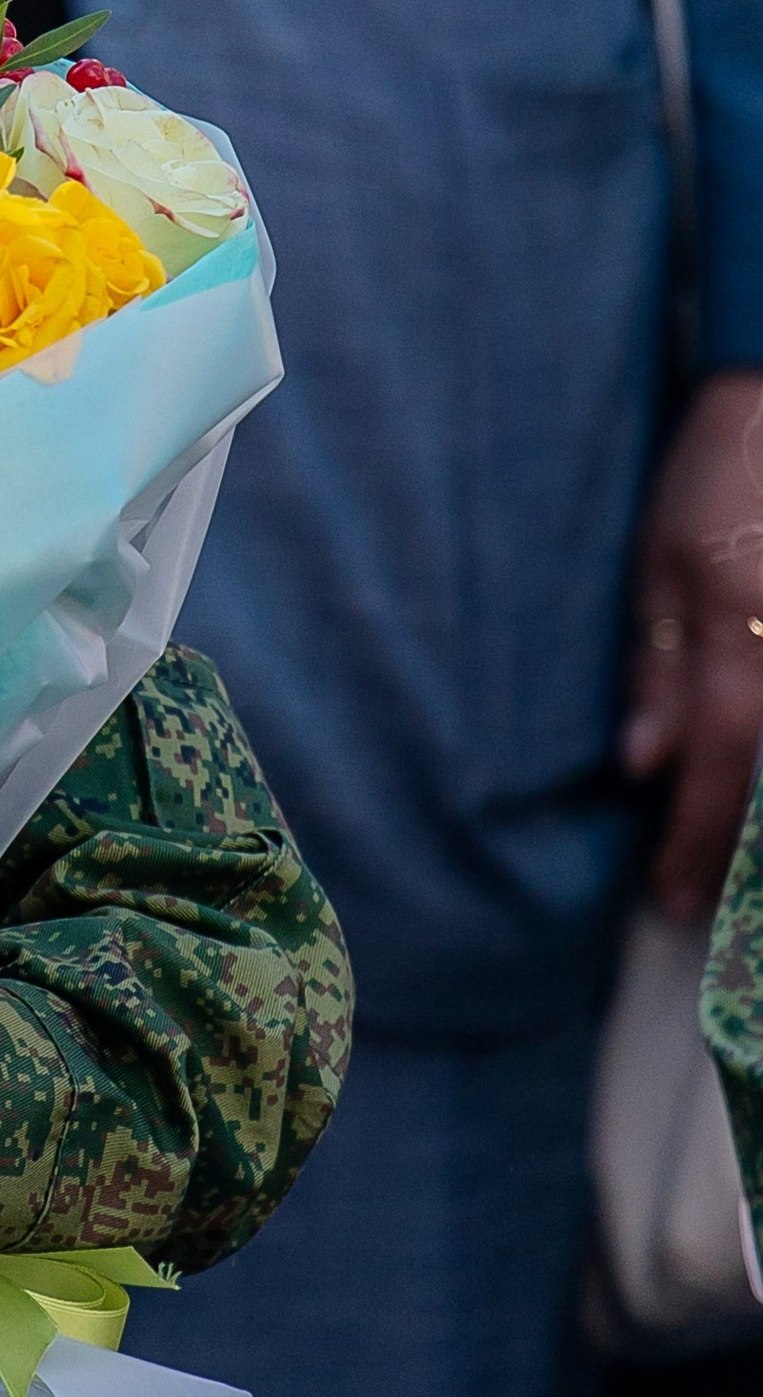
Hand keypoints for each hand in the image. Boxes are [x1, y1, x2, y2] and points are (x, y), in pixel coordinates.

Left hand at [622, 370, 762, 921]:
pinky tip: (756, 811)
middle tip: (709, 914)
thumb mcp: (660, 568)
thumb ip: (657, 671)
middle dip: (744, 859)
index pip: (717, 769)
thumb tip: (644, 767)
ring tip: (742, 884)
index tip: (672, 899)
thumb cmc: (711, 482)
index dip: (696, 841)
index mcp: (741, 642)